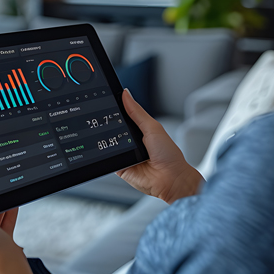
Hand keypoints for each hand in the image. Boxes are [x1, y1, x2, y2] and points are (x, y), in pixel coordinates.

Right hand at [116, 89, 203, 203]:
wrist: (171, 179)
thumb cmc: (169, 155)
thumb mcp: (152, 127)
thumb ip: (137, 112)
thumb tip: (125, 94)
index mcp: (140, 129)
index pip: (123, 115)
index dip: (114, 108)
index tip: (105, 98)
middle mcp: (131, 141)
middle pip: (113, 128)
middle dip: (107, 123)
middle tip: (103, 117)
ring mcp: (124, 154)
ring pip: (108, 143)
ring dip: (106, 139)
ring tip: (110, 136)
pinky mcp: (119, 167)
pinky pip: (107, 158)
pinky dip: (105, 154)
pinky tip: (109, 150)